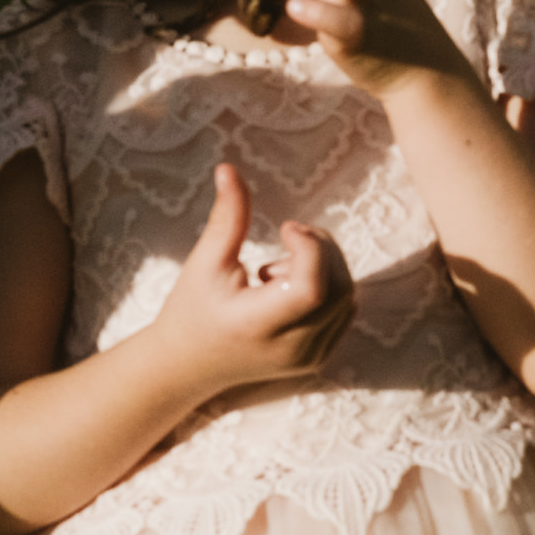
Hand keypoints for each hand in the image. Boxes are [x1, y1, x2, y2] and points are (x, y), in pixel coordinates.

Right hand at [151, 163, 353, 392]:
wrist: (187, 366)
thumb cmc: (191, 310)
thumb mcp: (205, 261)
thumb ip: (228, 217)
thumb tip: (229, 169)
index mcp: (257, 327)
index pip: (312, 289)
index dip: (310, 248)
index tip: (286, 229)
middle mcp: (290, 349)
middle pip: (338, 288)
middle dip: (322, 250)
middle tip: (288, 237)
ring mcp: (307, 358)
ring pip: (347, 299)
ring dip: (325, 268)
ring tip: (278, 269)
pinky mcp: (316, 358)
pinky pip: (344, 312)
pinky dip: (329, 288)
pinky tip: (290, 287)